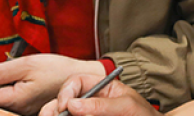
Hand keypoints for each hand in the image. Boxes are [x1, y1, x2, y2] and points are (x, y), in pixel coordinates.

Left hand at [0, 54, 103, 115]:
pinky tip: (5, 73)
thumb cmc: (58, 70)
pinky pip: (8, 96)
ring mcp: (24, 107)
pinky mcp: (28, 104)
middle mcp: (18, 106)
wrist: (80, 79)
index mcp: (15, 98)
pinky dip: (1, 85)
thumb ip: (1, 71)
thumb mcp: (27, 64)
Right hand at [39, 74, 156, 115]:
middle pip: (65, 99)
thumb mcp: (125, 107)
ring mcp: (89, 113)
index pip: (76, 82)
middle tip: (49, 115)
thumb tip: (73, 105)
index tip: (65, 106)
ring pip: (66, 113)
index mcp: (100, 87)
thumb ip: (100, 105)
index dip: (67, 91)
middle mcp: (91, 100)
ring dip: (56, 114)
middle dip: (54, 107)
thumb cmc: (145, 115)